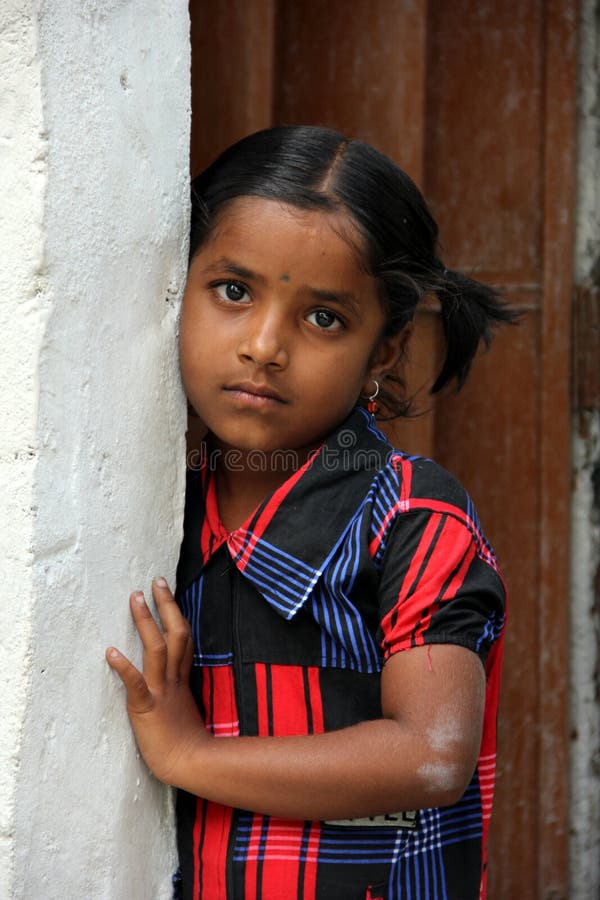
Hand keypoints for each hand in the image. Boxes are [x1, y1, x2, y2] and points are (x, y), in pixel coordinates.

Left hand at [106, 578, 208, 785]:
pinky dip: (124, 667)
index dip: (175, 613)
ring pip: (157, 649)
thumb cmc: (188, 743)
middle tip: (155, 582)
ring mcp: (161, 692)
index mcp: (182, 679)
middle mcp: (174, 679)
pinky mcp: (147, 709)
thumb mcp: (185, 707)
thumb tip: (174, 676)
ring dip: (146, 622)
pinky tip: (110, 651)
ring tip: (136, 599)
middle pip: (176, 634)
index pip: (183, 638)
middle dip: (166, 606)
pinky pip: (136, 684)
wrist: (193, 765)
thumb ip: (179, 689)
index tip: (166, 591)